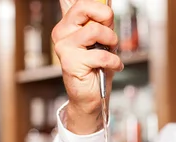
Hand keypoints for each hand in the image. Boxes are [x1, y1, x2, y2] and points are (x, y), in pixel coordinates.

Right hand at [52, 0, 122, 133]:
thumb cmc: (97, 69)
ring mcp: (64, 46)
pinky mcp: (70, 61)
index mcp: (68, 24)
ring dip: (111, 42)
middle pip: (84, 6)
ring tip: (111, 52)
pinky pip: (101, 54)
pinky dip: (114, 61)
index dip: (100, 8)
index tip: (107, 19)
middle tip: (111, 34)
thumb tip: (107, 5)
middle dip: (106, 18)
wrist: (90, 97)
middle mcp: (62, 32)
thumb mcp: (103, 42)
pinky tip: (114, 66)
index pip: (81, 2)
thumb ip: (102, 24)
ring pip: (95, 30)